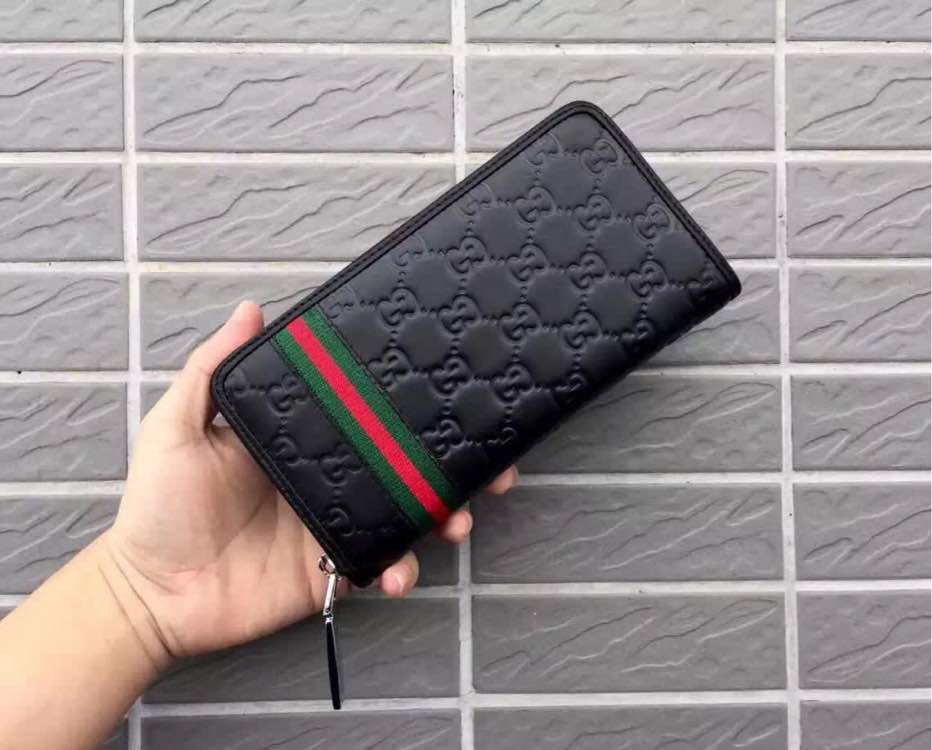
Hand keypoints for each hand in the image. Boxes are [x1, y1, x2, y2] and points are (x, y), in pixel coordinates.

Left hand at [101, 301, 516, 662]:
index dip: (408, 401)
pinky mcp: (334, 568)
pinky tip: (402, 571)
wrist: (152, 594)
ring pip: (407, 512)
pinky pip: (382, 563)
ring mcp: (336, 522)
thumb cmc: (160, 505)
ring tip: (458, 518)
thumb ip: (211, 369)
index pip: (365, 410)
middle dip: (451, 460)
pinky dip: (402, 568)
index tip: (446, 384)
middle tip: (491, 459)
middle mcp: (330, 475)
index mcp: (303, 436)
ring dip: (444, 514)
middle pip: (404, 460)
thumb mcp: (178, 426)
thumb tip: (250, 308)